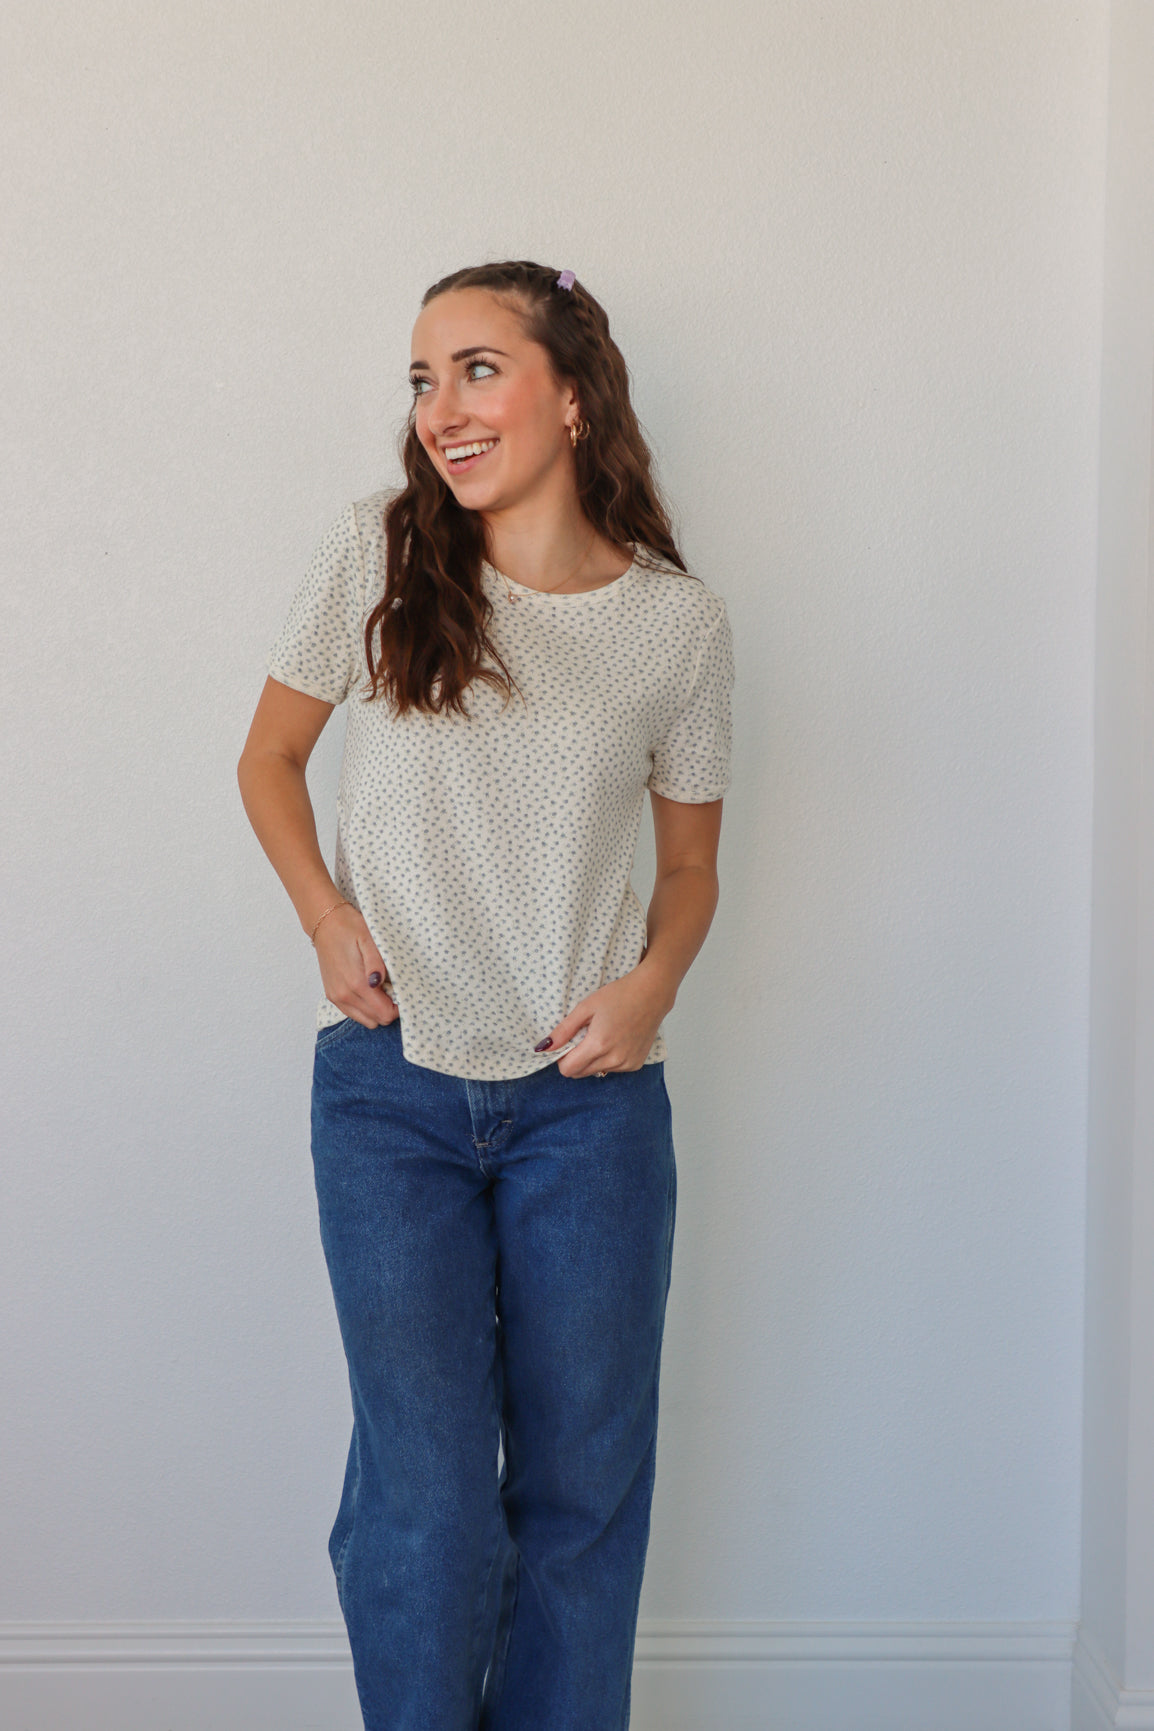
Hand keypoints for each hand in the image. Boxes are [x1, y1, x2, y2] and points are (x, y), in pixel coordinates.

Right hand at [313, 904, 398, 1028]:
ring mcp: (337, 997)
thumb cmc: (350, 928)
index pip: (385, 1014)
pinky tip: (368, 989)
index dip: (398, 1007)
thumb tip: (380, 982)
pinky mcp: (332, 995)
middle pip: (377, 1021)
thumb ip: (376, 963)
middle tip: (391, 988)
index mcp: (357, 983)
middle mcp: (345, 995)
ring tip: (380, 988)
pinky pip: (353, 1014)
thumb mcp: (369, 939)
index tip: (401, 991)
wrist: (325, 923)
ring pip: (366, 1020)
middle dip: (389, 1008)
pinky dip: (365, 1008)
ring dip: (377, 1010)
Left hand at [543, 964, 673, 1077]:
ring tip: (604, 1034)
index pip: (568, 1070)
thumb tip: (544, 1048)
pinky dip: (609, 1058)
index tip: (567, 1043)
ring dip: (593, 1059)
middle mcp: (614, 1059)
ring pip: (597, 1071)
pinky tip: (617, 1039)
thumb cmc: (619, 995)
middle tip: (584, 1036)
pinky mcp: (636, 1064)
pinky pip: (613, 1069)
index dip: (562, 1058)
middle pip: (580, 1073)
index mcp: (598, 1045)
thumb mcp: (586, 1007)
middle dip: (576, 1059)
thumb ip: (563, 1030)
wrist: (652, 993)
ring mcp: (627, 1064)